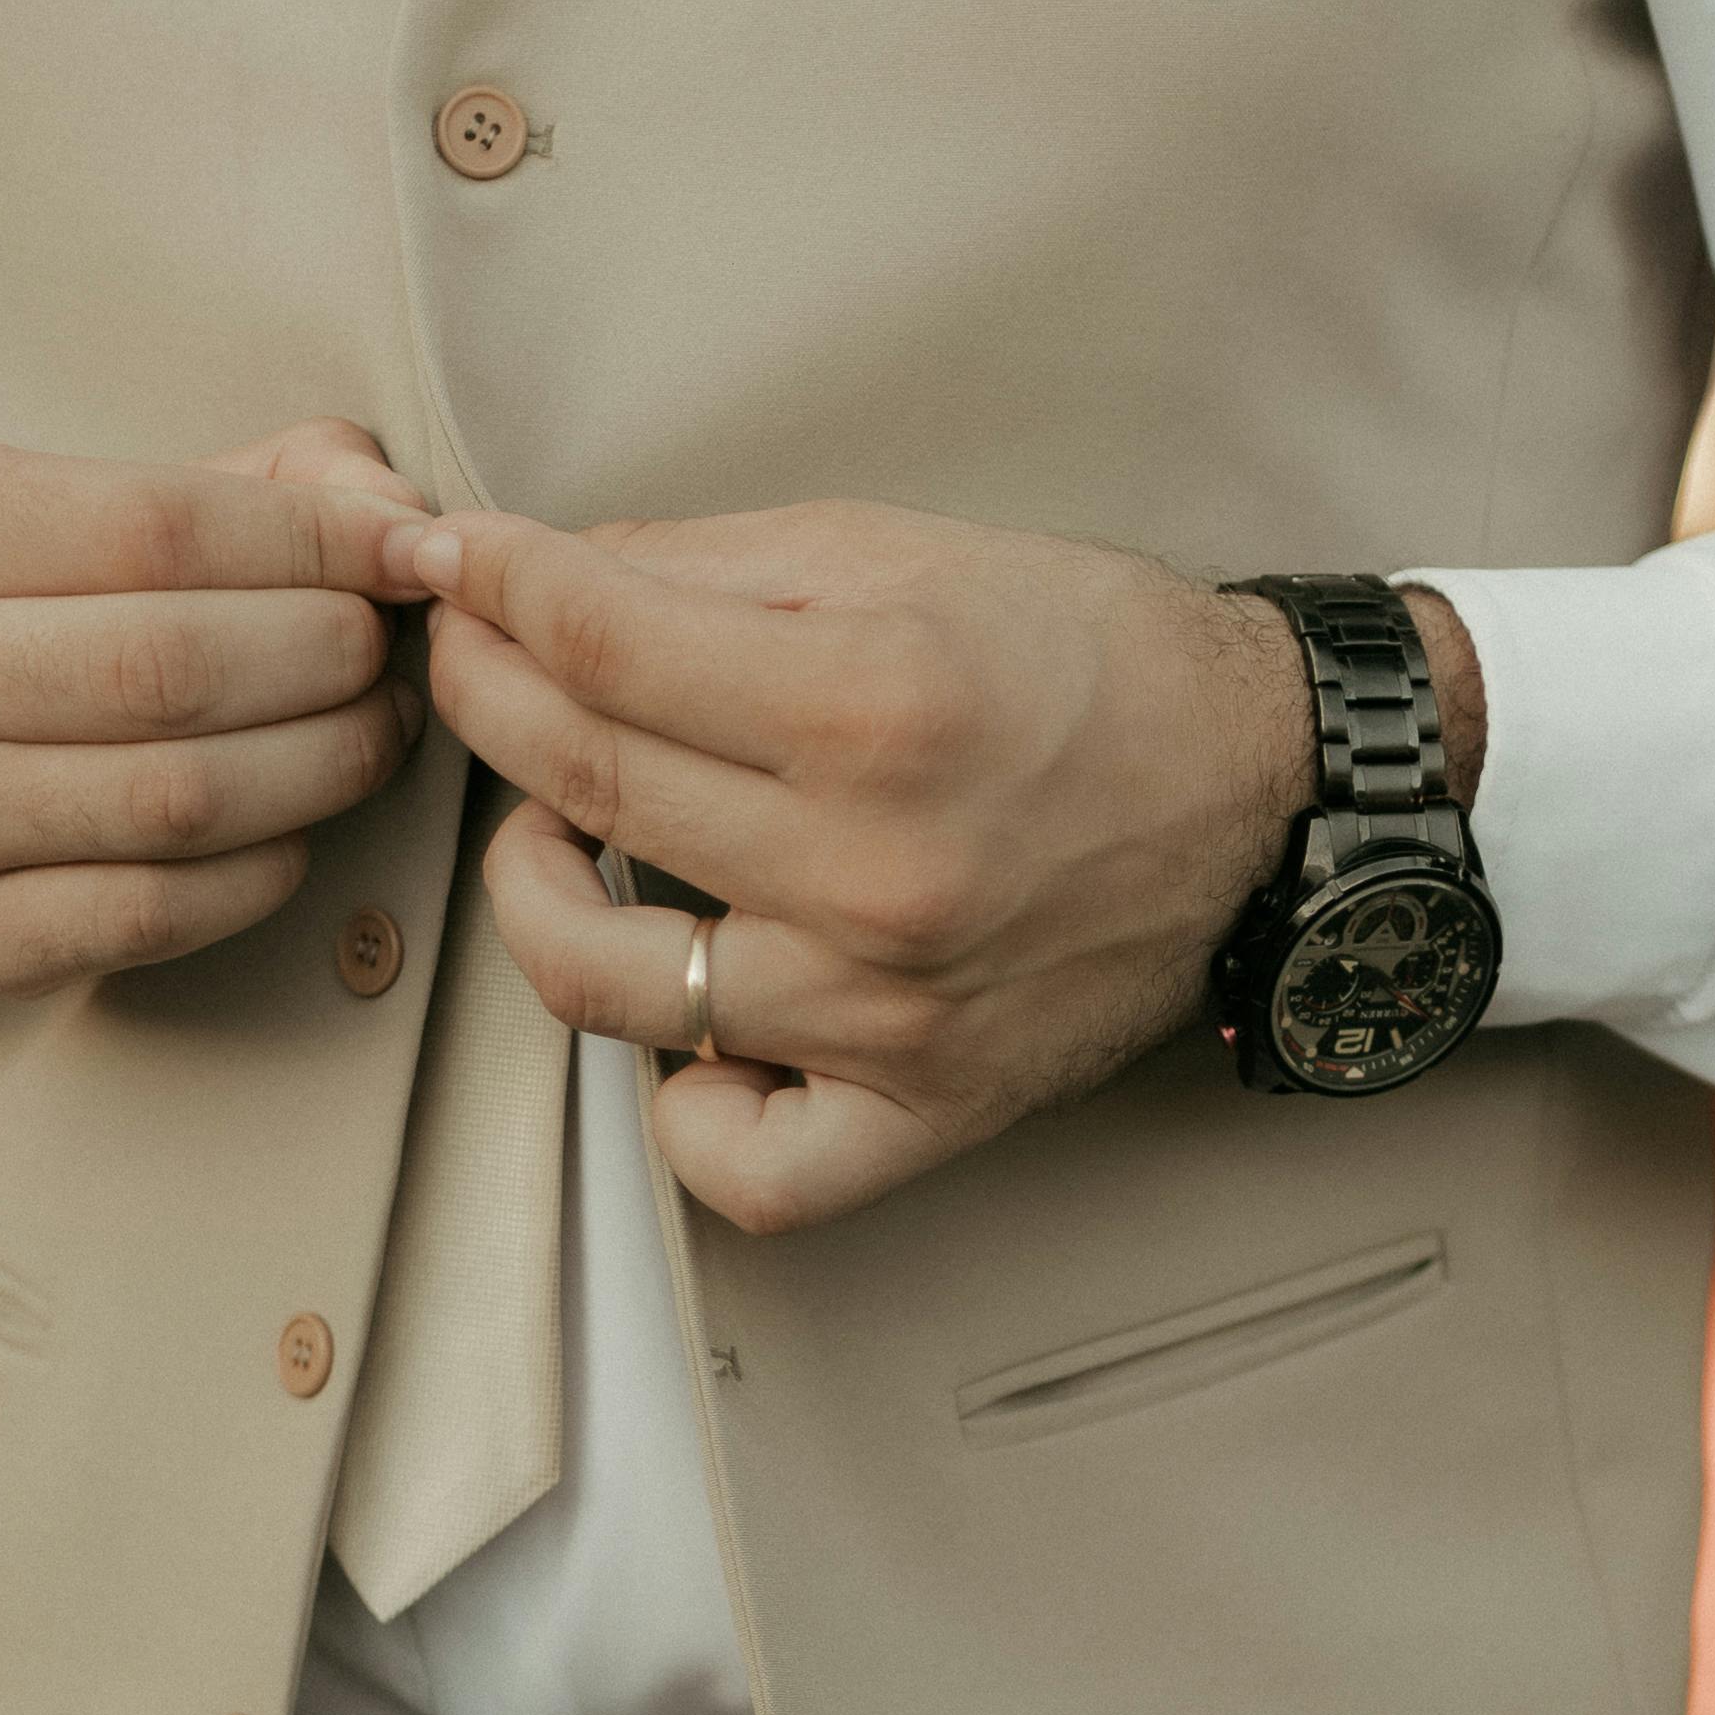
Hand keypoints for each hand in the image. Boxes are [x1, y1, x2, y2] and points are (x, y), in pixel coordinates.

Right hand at [0, 419, 431, 989]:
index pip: (158, 523)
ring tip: (373, 733)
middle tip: (387, 659)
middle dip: (324, 658)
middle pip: (166, 667)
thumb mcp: (123, 502)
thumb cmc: (53, 608)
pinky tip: (297, 830)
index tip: (415, 555)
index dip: (316, 542)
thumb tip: (403, 522)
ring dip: (319, 767)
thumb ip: (274, 483)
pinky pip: (157, 910)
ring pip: (174, 799)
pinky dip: (261, 871)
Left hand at [393, 499, 1478, 1235]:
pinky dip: (682, 1108)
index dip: (494, 591)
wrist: (1259, 791)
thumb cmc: (1086, 664)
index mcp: (876, 705)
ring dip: (534, 899)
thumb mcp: (903, 552)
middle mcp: (875, 872)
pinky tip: (687, 1027)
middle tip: (475, 663)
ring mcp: (885, 1013)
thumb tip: (532, 577)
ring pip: (607, 988)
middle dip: (490, 703)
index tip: (454, 566)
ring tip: (556, 841)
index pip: (598, 646)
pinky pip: (738, 1162)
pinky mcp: (919, 1110)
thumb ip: (706, 566)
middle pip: (584, 788)